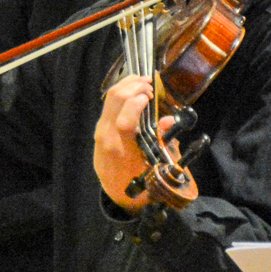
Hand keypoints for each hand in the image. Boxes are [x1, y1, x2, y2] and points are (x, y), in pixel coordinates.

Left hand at [93, 75, 179, 212]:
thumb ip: (162, 142)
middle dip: (133, 86)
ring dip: (127, 85)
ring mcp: (100, 130)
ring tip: (144, 81)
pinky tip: (133, 88)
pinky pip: (108, 103)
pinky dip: (121, 91)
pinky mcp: (100, 127)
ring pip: (109, 98)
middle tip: (150, 84)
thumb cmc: (138, 181)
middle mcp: (106, 136)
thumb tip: (170, 120)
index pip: (124, 121)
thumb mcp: (155, 166)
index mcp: (120, 149)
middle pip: (114, 101)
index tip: (151, 95)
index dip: (137, 103)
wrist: (116, 191)